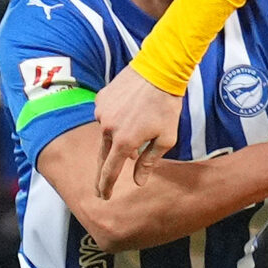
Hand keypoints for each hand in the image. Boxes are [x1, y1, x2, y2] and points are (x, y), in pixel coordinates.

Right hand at [94, 67, 182, 197]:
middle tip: (100, 187)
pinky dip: (115, 121)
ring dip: (116, 141)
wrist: (158, 71)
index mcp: (124, 141)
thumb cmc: (166, 106)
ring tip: (133, 138)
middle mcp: (107, 128)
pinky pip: (105, 117)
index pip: (110, 170)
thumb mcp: (165, 138)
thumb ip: (149, 161)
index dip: (106, 186)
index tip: (103, 196)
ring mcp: (101, 112)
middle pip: (103, 156)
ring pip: (106, 135)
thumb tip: (138, 181)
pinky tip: (130, 116)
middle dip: (103, 172)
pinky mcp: (101, 99)